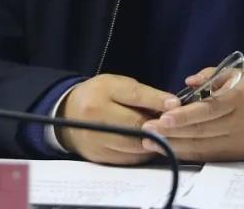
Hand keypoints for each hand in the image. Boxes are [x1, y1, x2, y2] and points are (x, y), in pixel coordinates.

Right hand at [59, 74, 175, 164]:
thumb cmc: (100, 95)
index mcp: (103, 91)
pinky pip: (129, 159)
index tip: (175, 104)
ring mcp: (96, 139)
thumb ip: (143, 95)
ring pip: (134, 146)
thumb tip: (171, 106)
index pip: (134, 96)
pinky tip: (150, 146)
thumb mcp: (118, 85)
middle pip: (135, 125)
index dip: (157, 101)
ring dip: (154, 142)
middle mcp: (96, 115)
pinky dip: (143, 153)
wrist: (68, 113)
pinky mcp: (99, 156)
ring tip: (166, 136)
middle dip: (159, 126)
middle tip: (175, 125)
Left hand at [141, 68, 243, 161]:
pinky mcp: (235, 155)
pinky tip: (170, 151)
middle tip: (147, 131)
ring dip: (174, 146)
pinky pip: (208, 156)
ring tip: (151, 143)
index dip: (185, 116)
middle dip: (171, 132)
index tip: (163, 118)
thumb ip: (211, 75)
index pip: (208, 109)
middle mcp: (238, 123)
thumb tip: (188, 82)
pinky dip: (188, 154)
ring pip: (202, 146)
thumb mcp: (238, 74)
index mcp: (238, 99)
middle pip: (201, 130)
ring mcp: (237, 142)